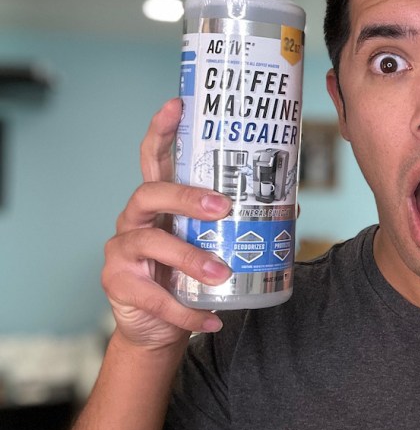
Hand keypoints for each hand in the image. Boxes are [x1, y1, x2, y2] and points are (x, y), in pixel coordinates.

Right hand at [101, 98, 231, 349]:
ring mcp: (122, 250)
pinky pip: (154, 296)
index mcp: (160, 202)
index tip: (176, 105)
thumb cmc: (188, 272)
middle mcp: (135, 219)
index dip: (162, 130)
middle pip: (150, 193)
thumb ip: (240, 221)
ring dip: (189, 258)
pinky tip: (211, 319)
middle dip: (186, 197)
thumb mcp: (212, 242)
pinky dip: (186, 310)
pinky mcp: (118, 284)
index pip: (155, 158)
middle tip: (222, 207)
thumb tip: (291, 204)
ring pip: (152, 243)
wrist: (160, 324)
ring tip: (219, 272)